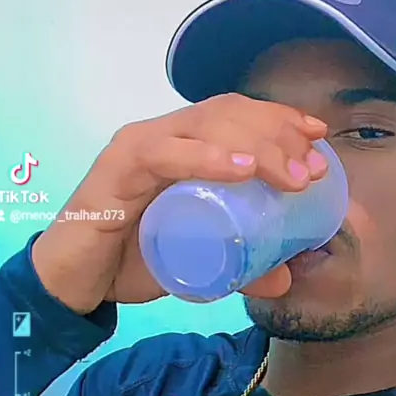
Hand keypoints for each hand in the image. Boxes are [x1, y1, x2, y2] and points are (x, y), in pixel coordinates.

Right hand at [31, 93, 327, 312]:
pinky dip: (205, 157)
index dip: (280, 117)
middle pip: (229, 112)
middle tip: (312, 169)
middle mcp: (164, 135)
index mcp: (185, 146)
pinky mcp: (116, 169)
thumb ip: (240, 266)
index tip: (319, 134)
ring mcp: (140, 147)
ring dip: (256, 145)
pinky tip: (241, 168)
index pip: (237, 112)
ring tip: (291, 176)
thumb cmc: (133, 260)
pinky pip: (163, 153)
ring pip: (204, 125)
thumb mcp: (198, 260)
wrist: (76, 282)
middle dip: (279, 133)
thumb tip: (285, 276)